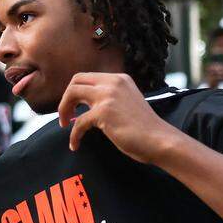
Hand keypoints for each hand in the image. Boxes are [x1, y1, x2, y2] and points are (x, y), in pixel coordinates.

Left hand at [57, 73, 179, 161]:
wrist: (160, 140)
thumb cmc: (145, 128)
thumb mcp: (127, 103)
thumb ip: (110, 98)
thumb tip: (86, 105)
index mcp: (119, 79)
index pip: (86, 77)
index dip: (75, 92)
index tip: (73, 108)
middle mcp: (113, 82)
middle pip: (75, 81)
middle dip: (65, 99)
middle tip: (65, 116)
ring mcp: (108, 96)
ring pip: (72, 94)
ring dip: (63, 110)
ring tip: (64, 125)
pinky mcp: (104, 112)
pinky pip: (78, 122)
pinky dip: (73, 135)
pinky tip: (75, 145)